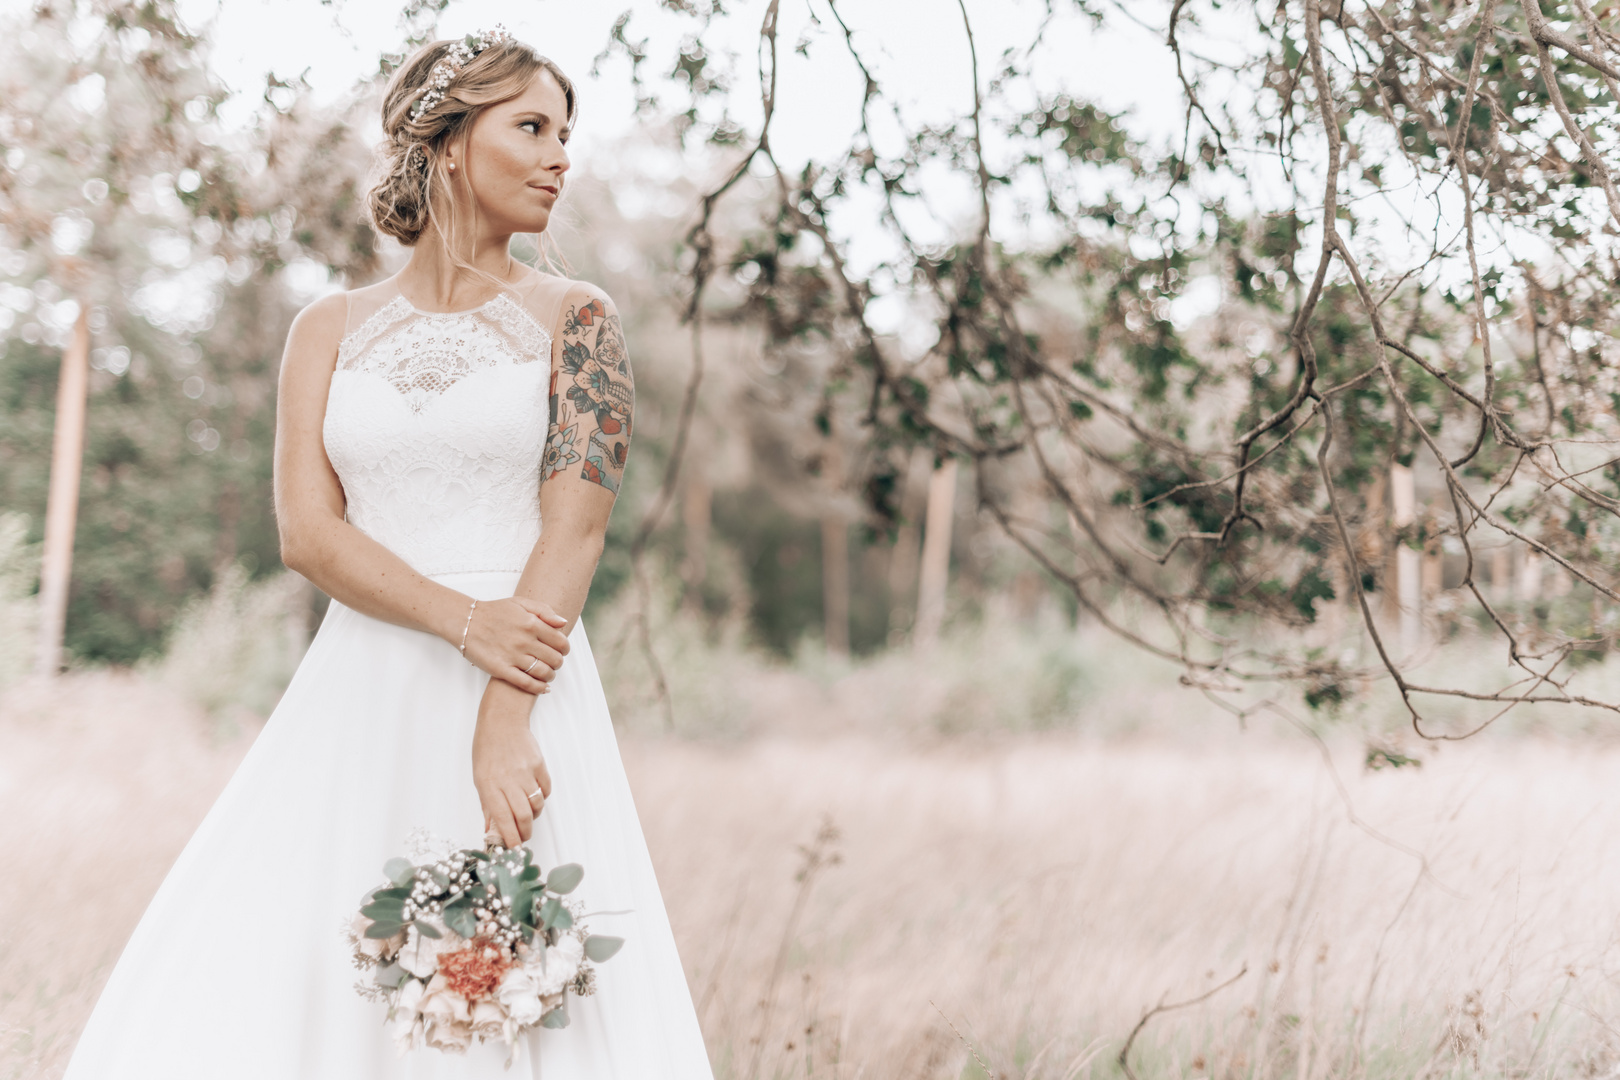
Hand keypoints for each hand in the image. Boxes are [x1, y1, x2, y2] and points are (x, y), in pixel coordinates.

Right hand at [456, 596, 569, 693]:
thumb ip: (544, 611)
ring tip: (548, 674)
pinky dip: (539, 688)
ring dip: (550, 675)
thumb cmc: (495, 611)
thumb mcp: (521, 603)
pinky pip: (526, 683)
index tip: (562, 650)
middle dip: (558, 662)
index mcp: (532, 623)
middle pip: (555, 659)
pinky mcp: (501, 669)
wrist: (466, 621)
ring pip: (543, 672)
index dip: (565, 648)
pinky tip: (544, 688)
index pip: (560, 641)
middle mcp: (524, 641)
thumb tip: (563, 623)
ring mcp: (513, 656)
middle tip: (554, 662)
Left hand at [473, 681, 552, 846]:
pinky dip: (541, 798)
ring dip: (533, 815)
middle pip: (523, 816)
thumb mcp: (479, 777)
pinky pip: (545, 790)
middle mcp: (508, 780)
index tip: (513, 848)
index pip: (502, 819)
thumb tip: (491, 828)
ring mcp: (526, 772)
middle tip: (523, 837)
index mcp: (489, 785)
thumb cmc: (487, 749)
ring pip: (536, 804)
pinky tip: (534, 796)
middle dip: (524, 832)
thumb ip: (487, 804)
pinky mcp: (539, 765)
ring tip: (527, 815)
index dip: (510, 837)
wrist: (503, 721)